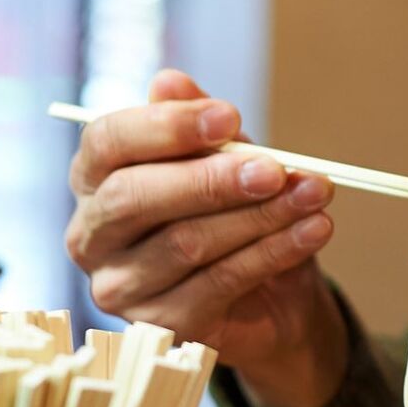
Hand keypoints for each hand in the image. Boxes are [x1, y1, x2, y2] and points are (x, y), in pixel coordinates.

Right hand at [64, 69, 348, 406]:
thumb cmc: (235, 211)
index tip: (229, 117)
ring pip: (186, 243)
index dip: (166, 127)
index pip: (109, 142)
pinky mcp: (159, 325)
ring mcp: (119, 285)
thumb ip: (200, 126)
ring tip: (316, 193)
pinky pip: (219, 283)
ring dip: (260, 215)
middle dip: (213, 178)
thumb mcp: (226, 158)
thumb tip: (169, 81)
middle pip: (135, 197)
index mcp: (95, 177)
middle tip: (276, 167)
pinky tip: (315, 230)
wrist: (270, 295)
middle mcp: (91, 233)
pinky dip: (274, 252)